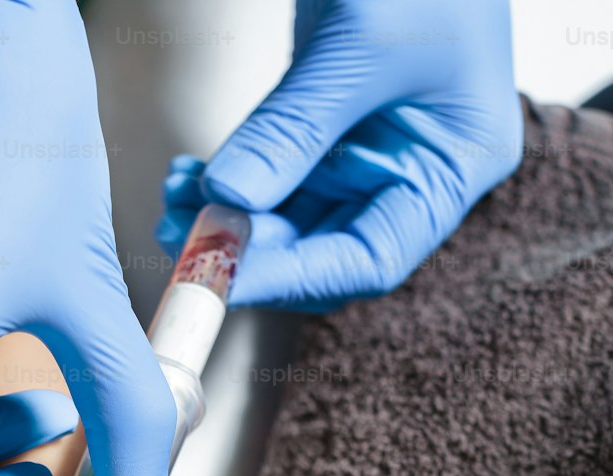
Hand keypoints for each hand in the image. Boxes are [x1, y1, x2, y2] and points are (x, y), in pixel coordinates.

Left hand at [157, 0, 522, 311]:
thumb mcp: (358, 43)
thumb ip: (294, 128)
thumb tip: (227, 203)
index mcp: (454, 166)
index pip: (372, 258)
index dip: (295, 277)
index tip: (225, 275)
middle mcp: (416, 169)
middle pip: (326, 247)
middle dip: (252, 247)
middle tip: (184, 240)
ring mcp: (374, 145)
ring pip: (293, 215)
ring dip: (232, 216)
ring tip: (176, 202)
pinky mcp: (333, 118)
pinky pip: (279, 172)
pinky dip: (235, 180)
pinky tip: (190, 177)